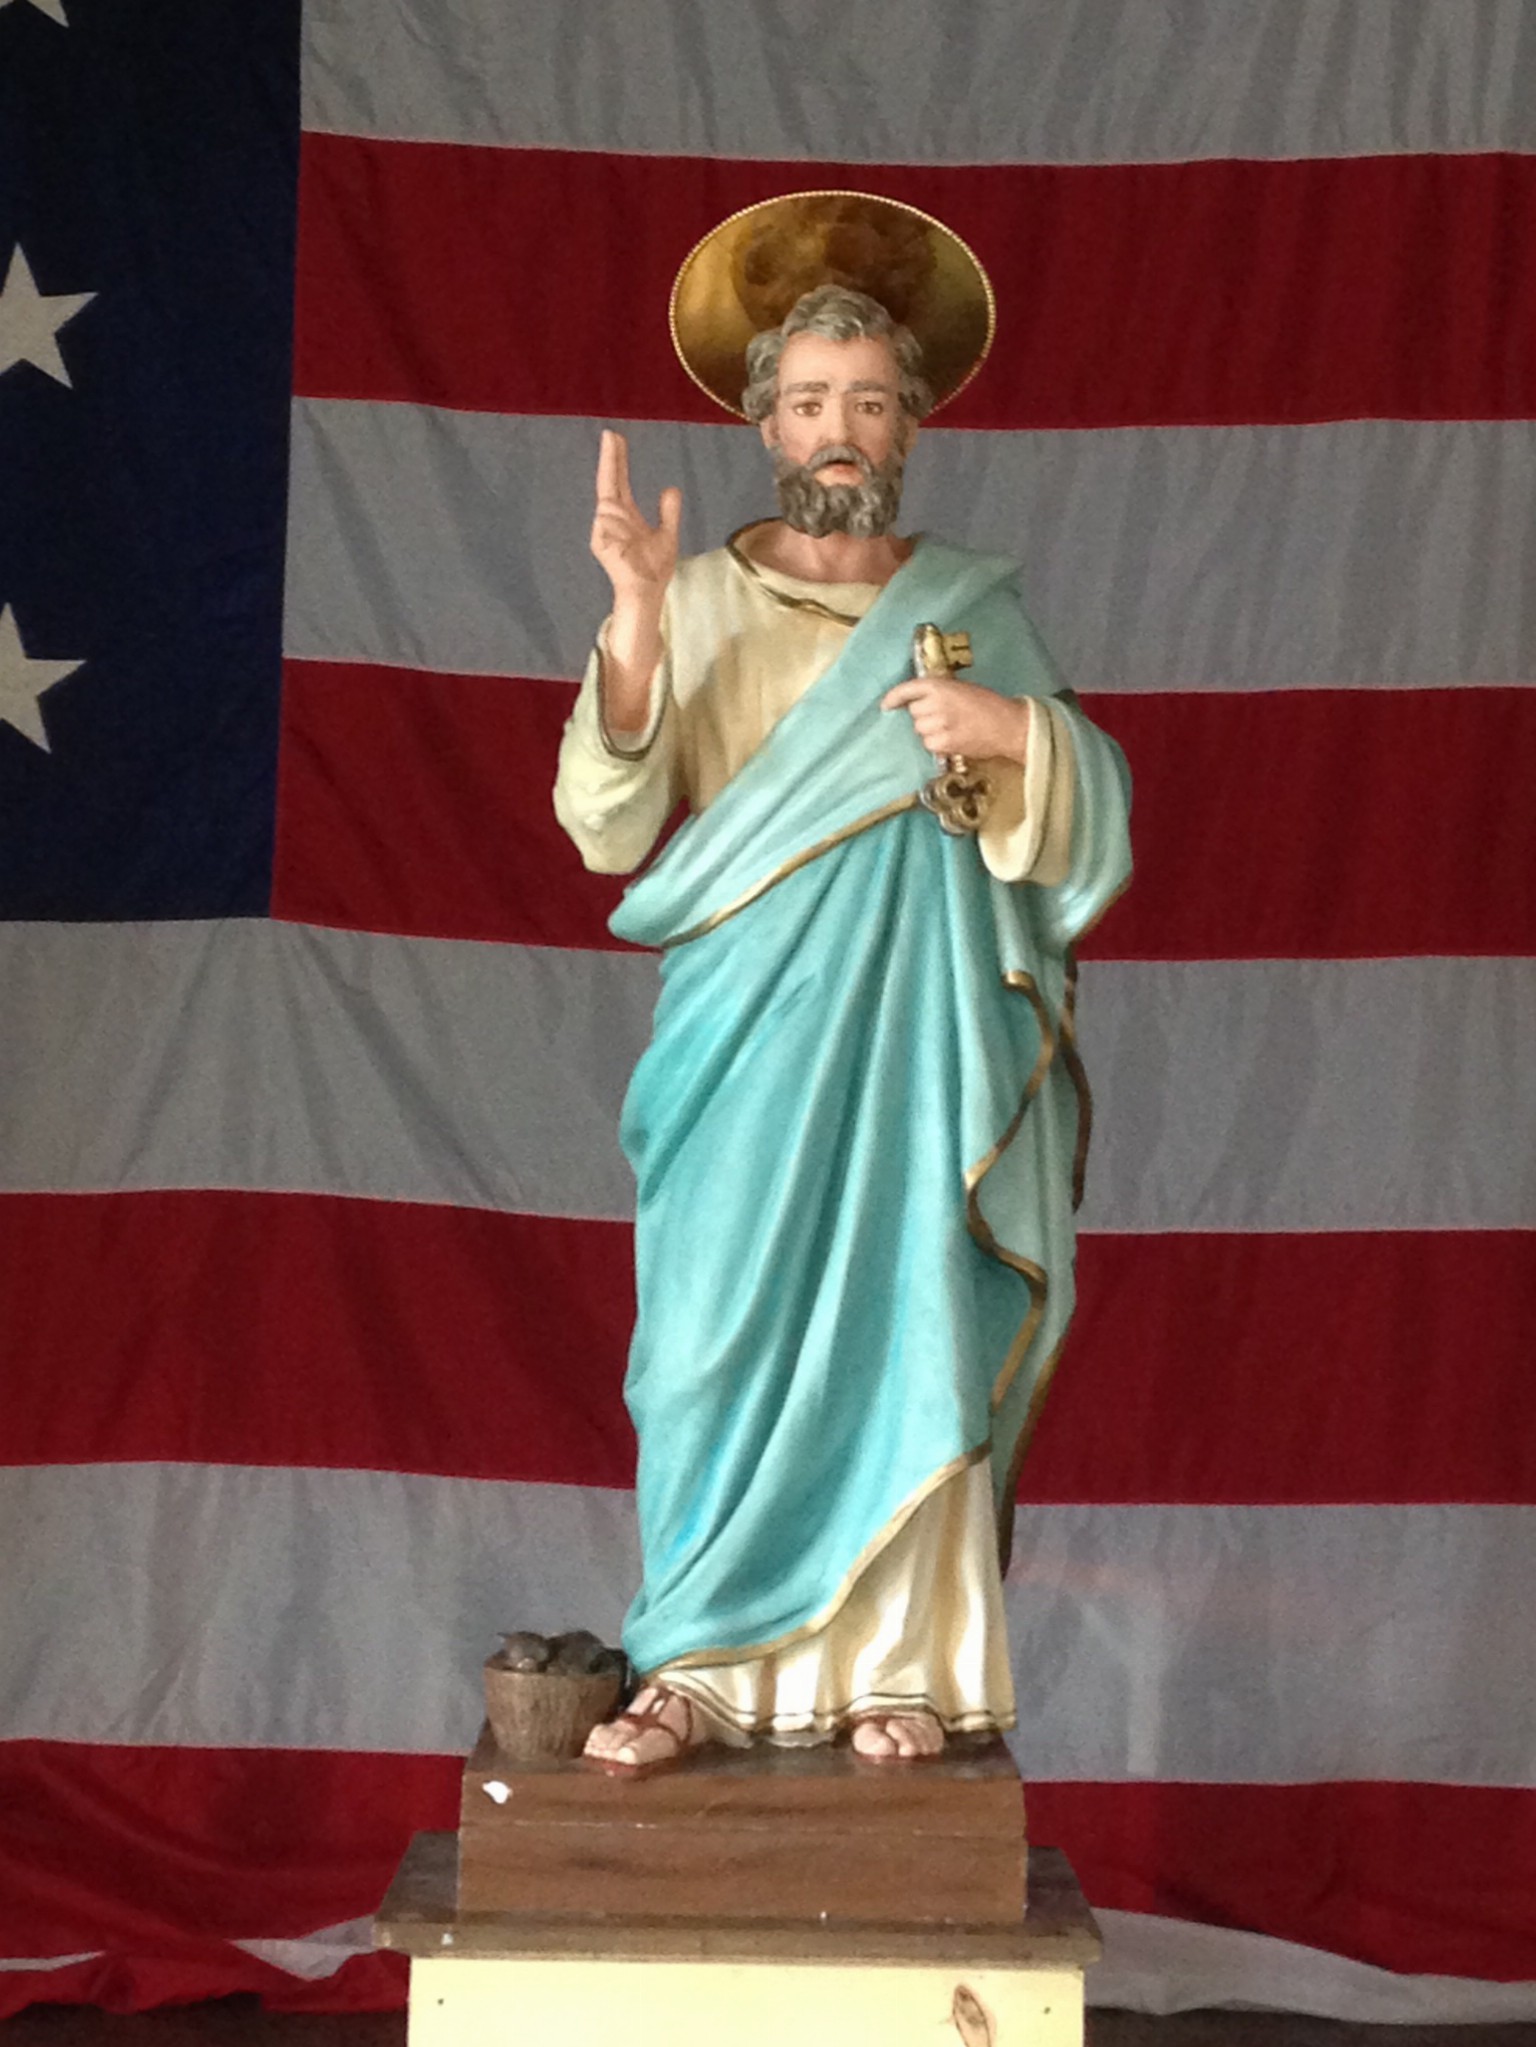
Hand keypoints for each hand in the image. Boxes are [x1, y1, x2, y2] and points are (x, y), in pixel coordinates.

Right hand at [590, 430, 680, 606]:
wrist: (647, 592)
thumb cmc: (654, 568)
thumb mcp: (667, 534)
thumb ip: (668, 512)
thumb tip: (670, 488)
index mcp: (625, 514)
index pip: (619, 480)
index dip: (617, 459)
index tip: (615, 437)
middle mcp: (611, 518)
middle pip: (608, 480)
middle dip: (609, 458)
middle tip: (610, 433)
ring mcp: (603, 529)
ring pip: (610, 506)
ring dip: (623, 522)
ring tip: (633, 544)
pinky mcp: (599, 542)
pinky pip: (608, 524)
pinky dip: (619, 531)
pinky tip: (624, 545)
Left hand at [881, 676, 1029, 760]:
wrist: (1007, 725)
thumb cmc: (988, 704)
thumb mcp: (961, 689)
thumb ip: (939, 692)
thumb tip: (917, 702)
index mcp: (939, 686)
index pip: (907, 690)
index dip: (893, 698)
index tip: (886, 706)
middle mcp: (935, 704)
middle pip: (914, 713)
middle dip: (923, 714)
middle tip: (942, 715)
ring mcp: (937, 725)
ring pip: (920, 730)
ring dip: (929, 730)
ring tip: (950, 728)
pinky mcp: (942, 743)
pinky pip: (929, 744)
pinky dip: (936, 743)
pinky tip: (953, 739)